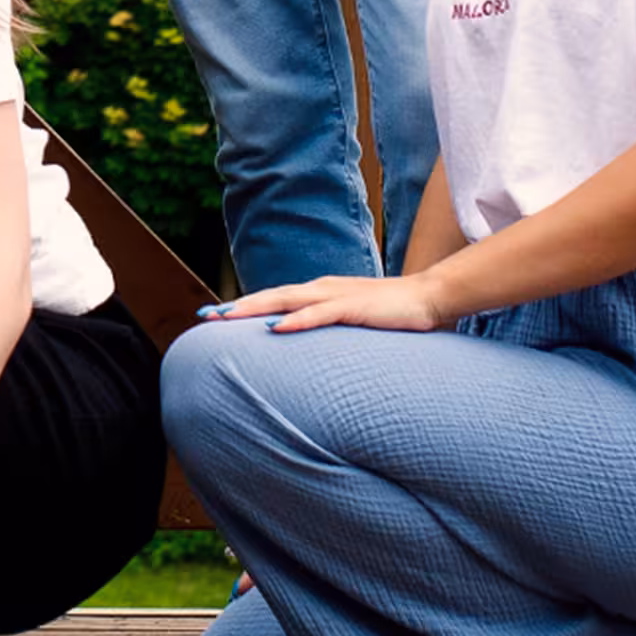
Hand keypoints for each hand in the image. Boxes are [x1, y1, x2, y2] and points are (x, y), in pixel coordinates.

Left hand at [201, 270, 455, 335]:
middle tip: (205, 316)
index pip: (274, 300)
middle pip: (270, 297)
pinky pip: (319, 314)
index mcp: (319, 293)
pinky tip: (275, 329)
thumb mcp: (352, 323)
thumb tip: (308, 346)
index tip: (215, 317)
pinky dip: (295, 321)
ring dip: (254, 308)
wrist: (430, 298)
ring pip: (286, 300)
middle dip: (236, 307)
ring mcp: (337, 296)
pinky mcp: (354, 307)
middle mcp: (322, 289)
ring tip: (226, 317)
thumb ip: (330, 330)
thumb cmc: (392, 315)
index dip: (244, 307)